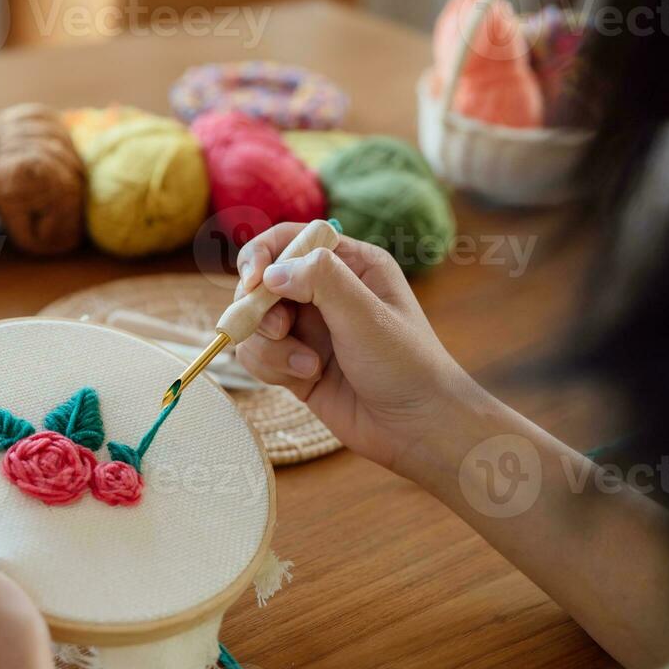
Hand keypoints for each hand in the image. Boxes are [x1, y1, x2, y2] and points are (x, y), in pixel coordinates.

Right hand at [233, 223, 487, 471]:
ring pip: (256, 322)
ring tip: (307, 365)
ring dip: (272, 346)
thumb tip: (270, 273)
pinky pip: (258, 354)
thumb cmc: (406, 365)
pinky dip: (271, 366)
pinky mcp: (294, 363)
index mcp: (352, 264)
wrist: (416, 429)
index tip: (253, 283)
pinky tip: (306, 378)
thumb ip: (320, 281)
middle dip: (262, 308)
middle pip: (263, 281)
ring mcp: (309, 328)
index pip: (291, 240)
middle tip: (282, 331)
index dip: (263, 255)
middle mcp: (326, 291)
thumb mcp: (365, 315)